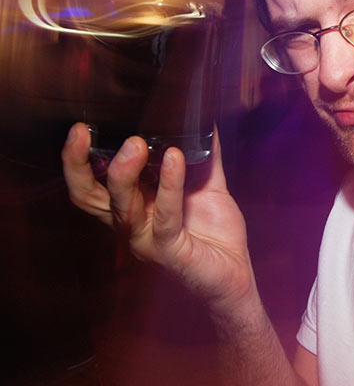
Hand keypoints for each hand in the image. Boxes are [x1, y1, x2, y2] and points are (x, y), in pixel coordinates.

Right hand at [61, 123, 255, 310]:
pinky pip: (164, 215)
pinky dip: (170, 185)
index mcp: (132, 206)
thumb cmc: (216, 234)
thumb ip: (205, 155)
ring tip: (137, 143)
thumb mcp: (208, 185)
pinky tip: (176, 159)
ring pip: (121, 204)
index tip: (79, 128)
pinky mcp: (169, 250)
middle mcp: (130, 223)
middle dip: (79, 163)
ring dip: (125, 172)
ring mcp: (146, 238)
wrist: (236, 274)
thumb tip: (206, 120)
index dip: (77, 159)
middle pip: (88, 196)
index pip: (91, 183)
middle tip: (85, 133)